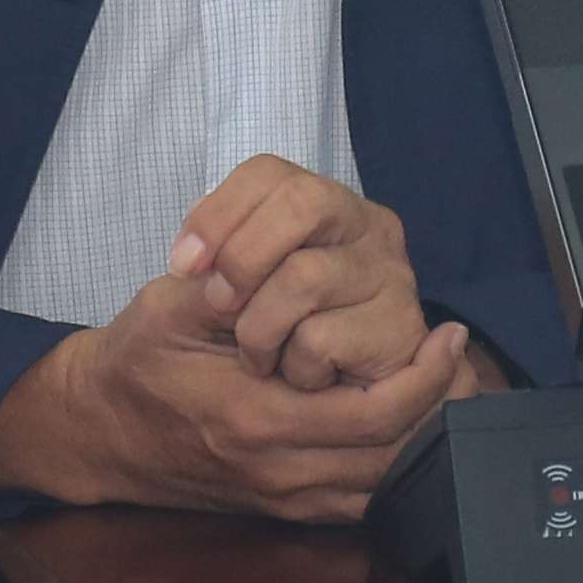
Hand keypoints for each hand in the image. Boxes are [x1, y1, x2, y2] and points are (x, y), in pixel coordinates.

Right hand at [0, 287, 477, 521]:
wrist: (96, 431)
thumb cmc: (135, 362)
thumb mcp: (172, 307)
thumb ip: (233, 288)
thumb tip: (292, 267)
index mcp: (256, 419)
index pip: (375, 413)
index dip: (426, 376)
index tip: (448, 334)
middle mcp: (278, 472)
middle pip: (396, 457)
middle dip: (444, 407)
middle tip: (467, 360)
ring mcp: (283, 498)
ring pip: (386, 484)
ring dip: (426, 437)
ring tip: (452, 386)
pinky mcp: (284, 508)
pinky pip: (361, 500)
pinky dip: (394, 465)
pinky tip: (408, 422)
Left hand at [160, 159, 436, 390]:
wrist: (308, 406)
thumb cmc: (249, 342)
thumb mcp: (211, 293)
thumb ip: (207, 264)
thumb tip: (197, 260)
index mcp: (322, 204)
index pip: (269, 175)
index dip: (216, 216)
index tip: (182, 267)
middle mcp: (368, 226)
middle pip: (301, 203)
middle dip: (242, 260)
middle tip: (220, 308)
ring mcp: (392, 275)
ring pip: (306, 275)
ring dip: (260, 329)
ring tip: (263, 356)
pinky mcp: (400, 330)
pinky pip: (323, 338)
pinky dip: (294, 367)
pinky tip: (306, 376)